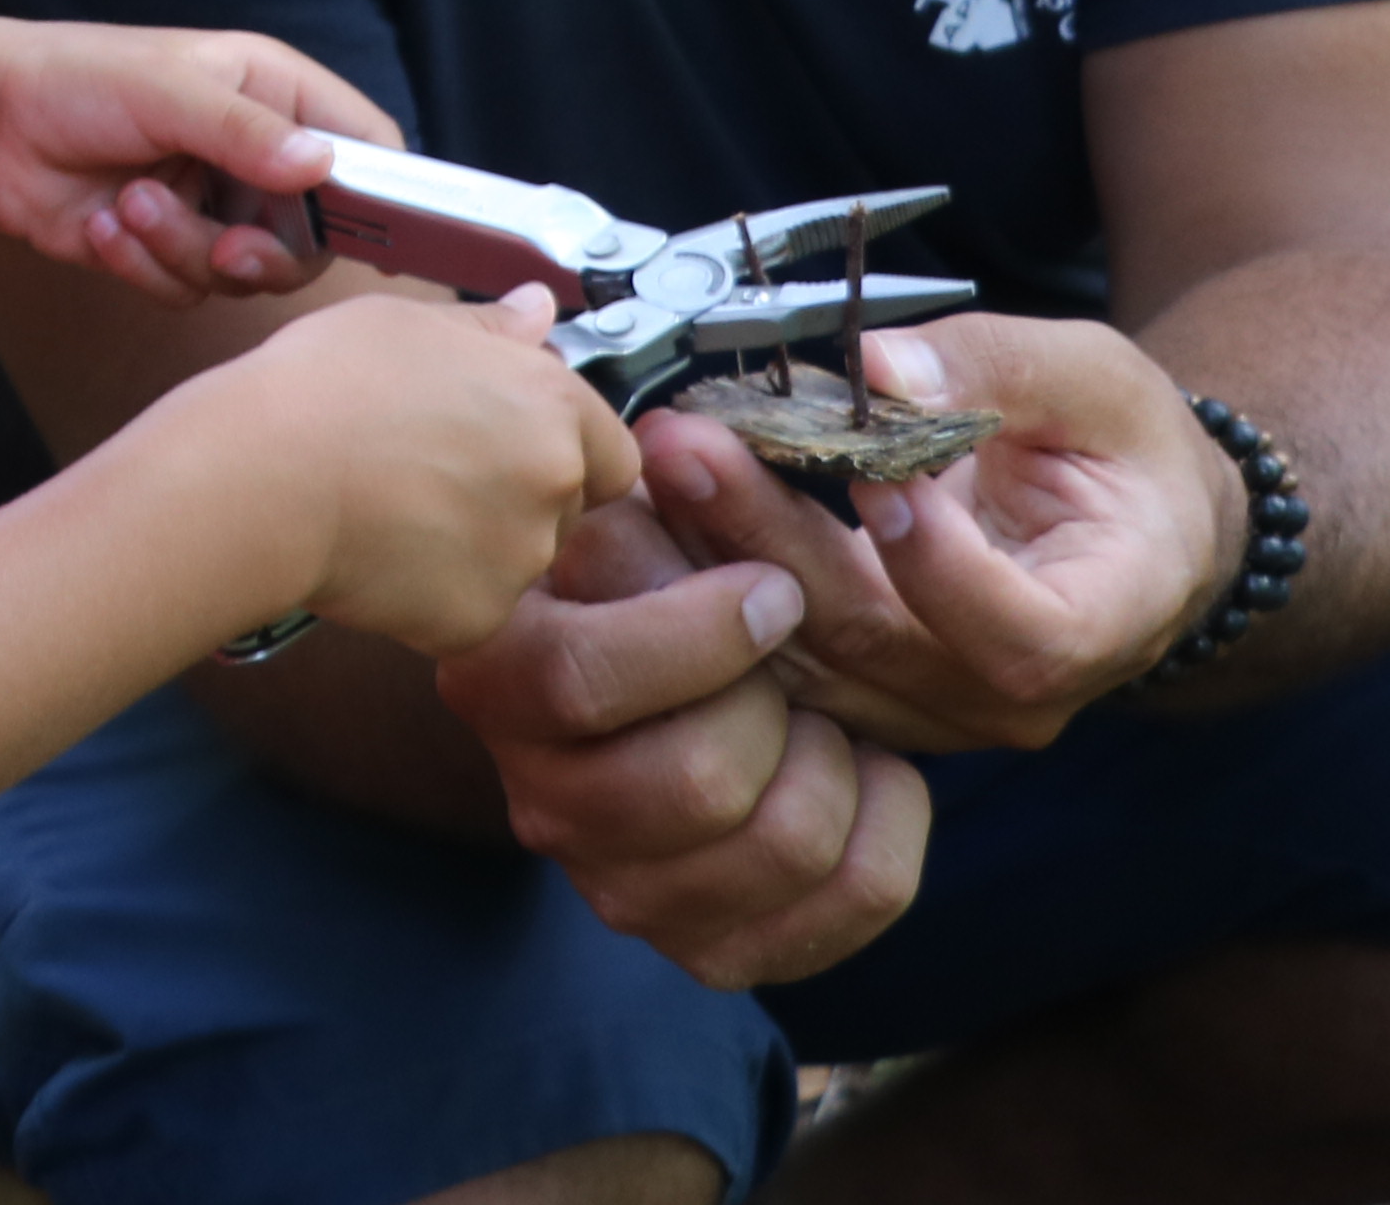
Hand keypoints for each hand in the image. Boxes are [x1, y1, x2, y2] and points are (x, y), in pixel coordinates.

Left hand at [0, 20, 397, 301]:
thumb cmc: (75, 80)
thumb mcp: (166, 91)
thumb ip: (246, 133)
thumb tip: (324, 170)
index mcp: (274, 93)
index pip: (366, 146)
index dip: (381, 193)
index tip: (374, 235)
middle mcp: (254, 154)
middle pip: (318, 235)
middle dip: (267, 250)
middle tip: (228, 248)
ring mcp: (213, 205)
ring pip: (247, 271)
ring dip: (183, 249)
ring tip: (127, 205)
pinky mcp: (168, 250)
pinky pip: (189, 290)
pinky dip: (144, 266)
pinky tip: (99, 226)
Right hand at [210, 284, 637, 653]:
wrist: (263, 476)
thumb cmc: (323, 390)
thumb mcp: (409, 323)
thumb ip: (490, 328)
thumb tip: (536, 310)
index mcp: (549, 402)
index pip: (612, 449)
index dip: (563, 449)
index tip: (510, 445)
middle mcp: (553, 482)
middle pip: (566, 506)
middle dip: (515, 496)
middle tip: (434, 474)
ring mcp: (519, 557)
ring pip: (515, 559)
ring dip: (474, 544)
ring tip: (394, 510)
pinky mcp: (475, 618)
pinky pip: (469, 609)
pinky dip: (434, 593)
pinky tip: (380, 554)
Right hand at [433, 491, 922, 985]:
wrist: (681, 672)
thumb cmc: (668, 557)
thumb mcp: (642, 495)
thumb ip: (656, 472)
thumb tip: (682, 441)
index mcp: (498, 678)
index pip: (581, 679)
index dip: (699, 634)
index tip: (772, 589)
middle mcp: (540, 799)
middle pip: (699, 780)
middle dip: (780, 702)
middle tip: (788, 656)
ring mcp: (622, 888)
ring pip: (785, 843)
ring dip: (836, 759)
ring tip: (821, 710)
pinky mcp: (709, 948)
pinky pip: (855, 897)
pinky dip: (891, 820)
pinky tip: (861, 769)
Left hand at [612, 316, 1236, 758]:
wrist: (1131, 528)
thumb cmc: (1122, 448)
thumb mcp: (1094, 380)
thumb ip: (993, 368)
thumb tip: (877, 367)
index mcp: (1100, 626)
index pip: (1016, 640)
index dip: (939, 570)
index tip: (877, 476)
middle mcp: (1007, 697)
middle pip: (877, 640)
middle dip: (768, 538)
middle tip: (685, 443)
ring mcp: (927, 710)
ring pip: (803, 655)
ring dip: (713, 558)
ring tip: (653, 461)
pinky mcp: (860, 693)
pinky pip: (772, 654)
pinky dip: (709, 577)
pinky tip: (658, 502)